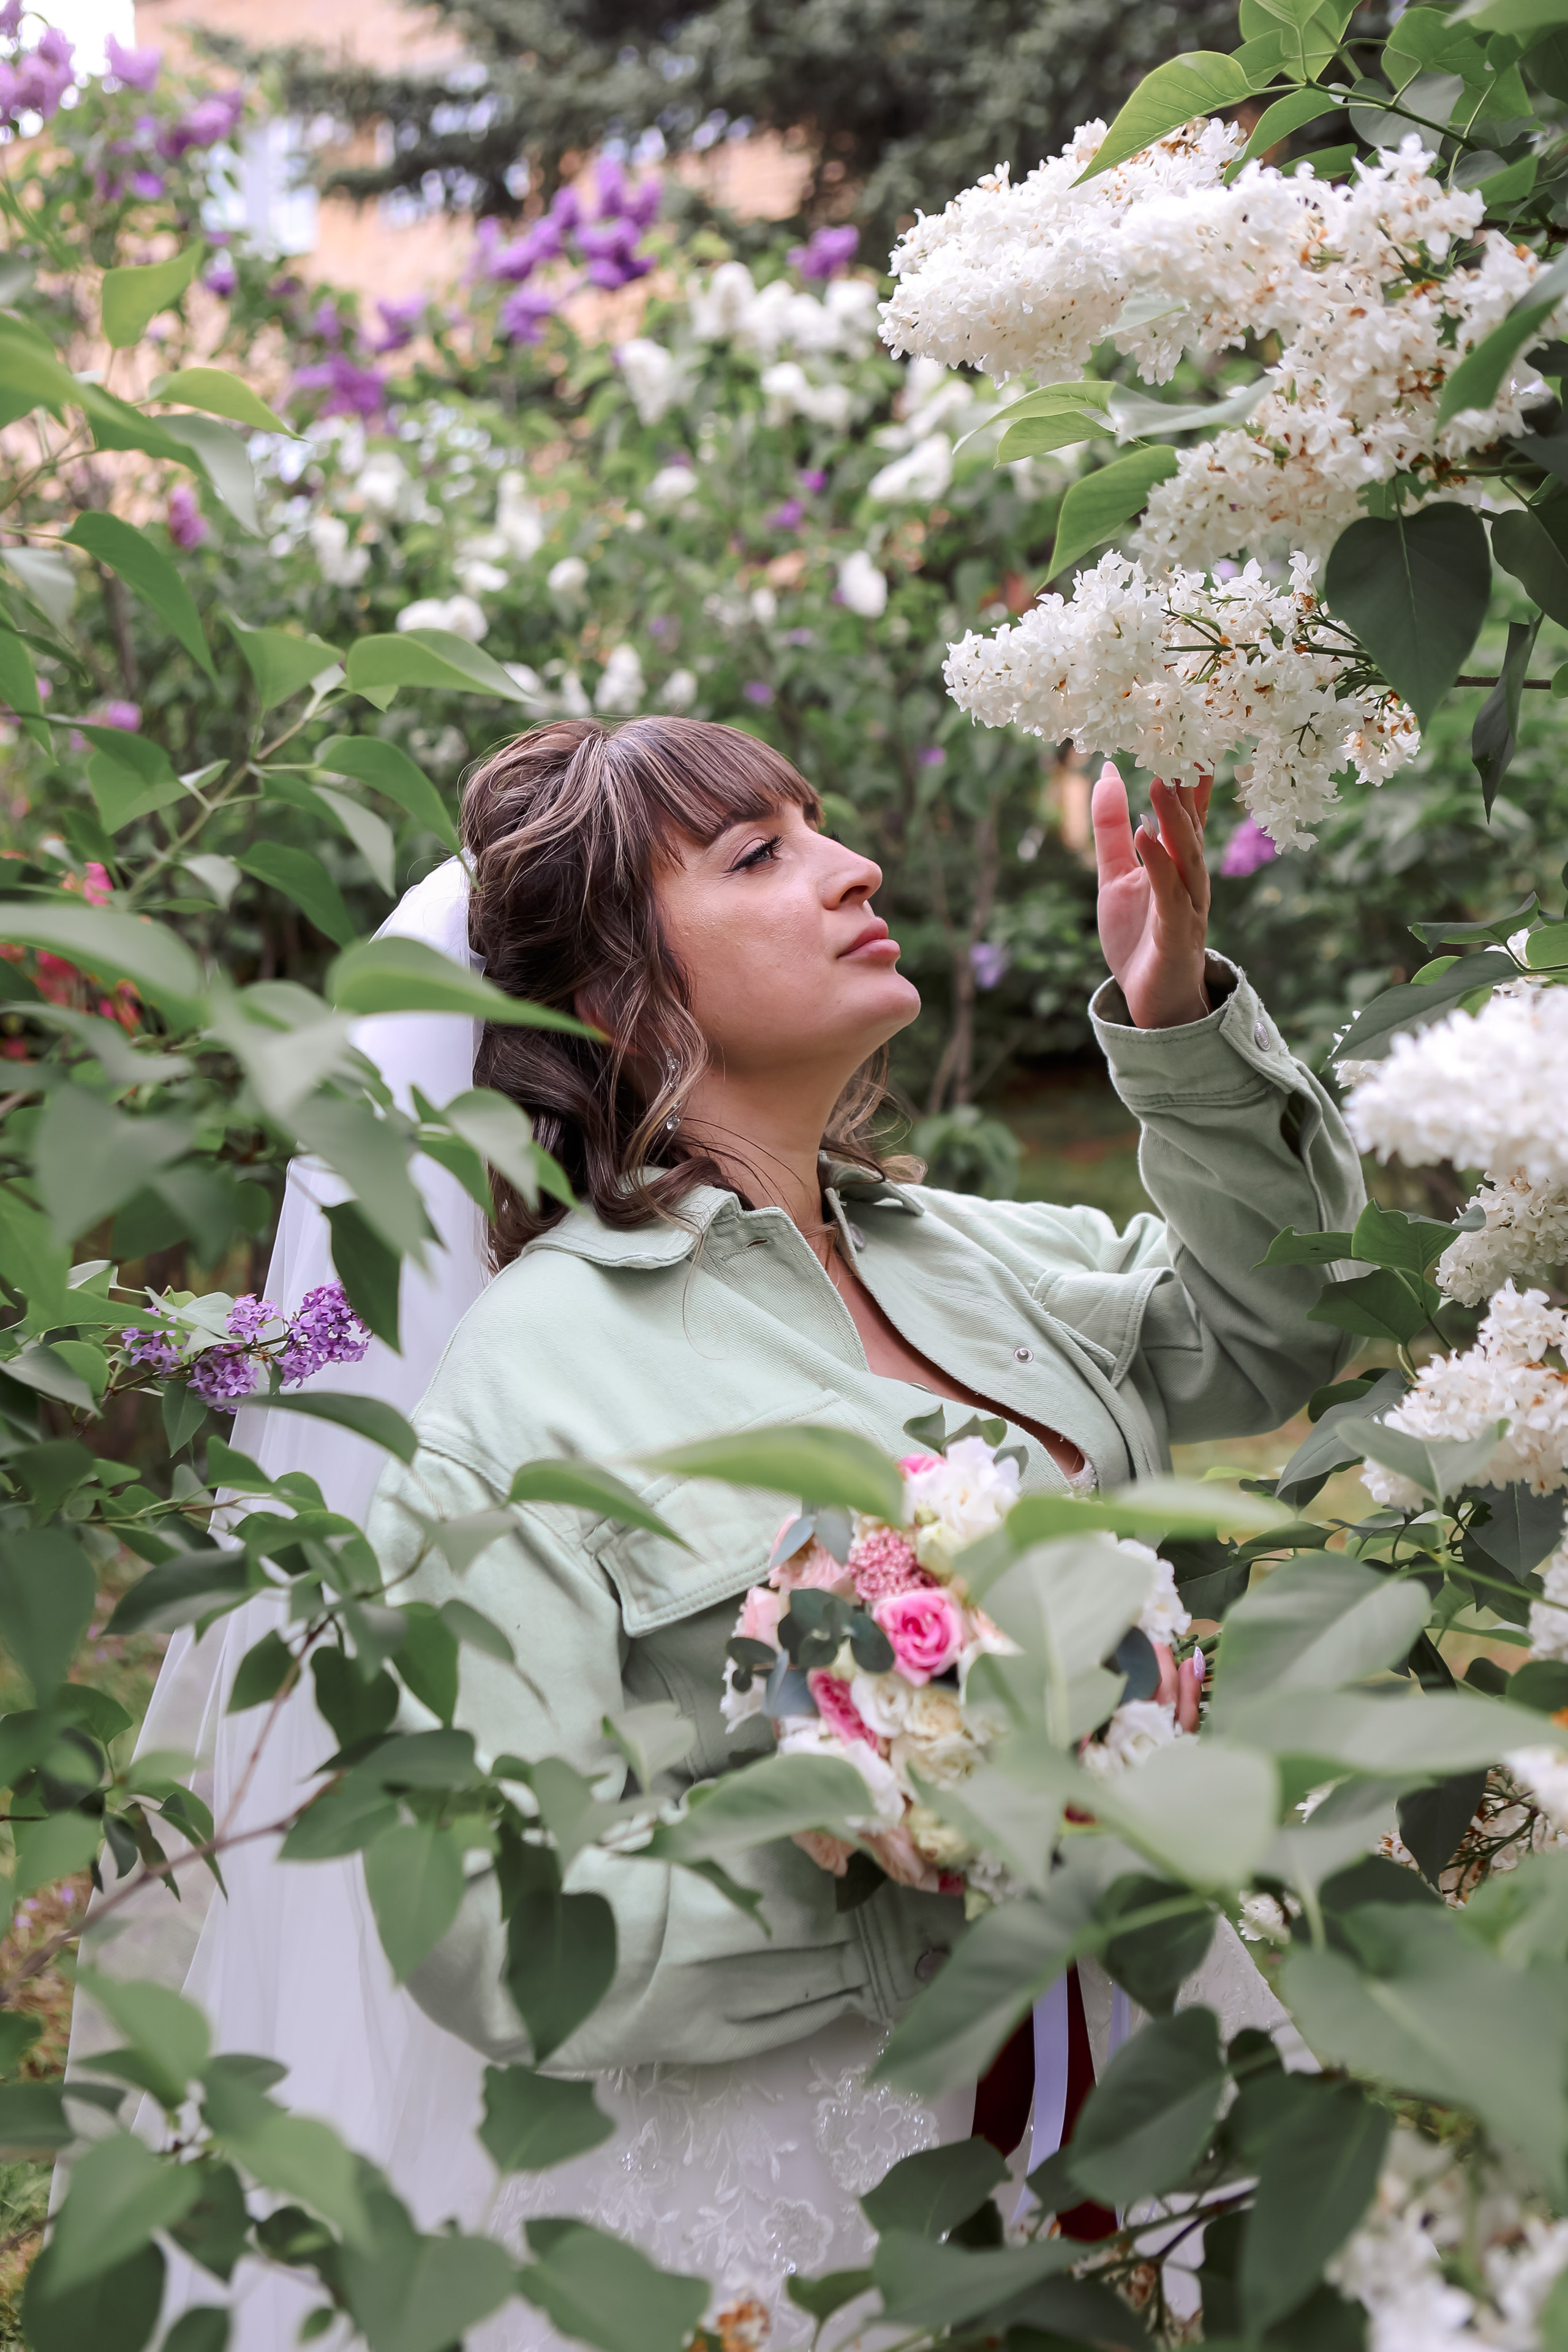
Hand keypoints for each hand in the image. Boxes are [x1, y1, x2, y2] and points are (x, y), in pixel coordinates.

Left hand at [1092, 760, 1212, 1028]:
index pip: (1186, 808)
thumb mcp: (1116, 874)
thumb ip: (1110, 827)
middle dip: (1183, 784)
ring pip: (1185, 855)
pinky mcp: (1176, 934)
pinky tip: (1146, 838)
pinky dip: (1159, 865)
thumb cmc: (1139, 935)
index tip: (1187, 726)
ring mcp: (1188, 905)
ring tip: (1161, 780)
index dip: (1187, 769)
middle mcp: (1190, 877)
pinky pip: (1169, 894)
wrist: (1150, 1001)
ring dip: (1173, 818)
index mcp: (1178, 861)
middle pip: (1189, 824)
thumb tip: (1109, 771)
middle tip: (1177, 740)